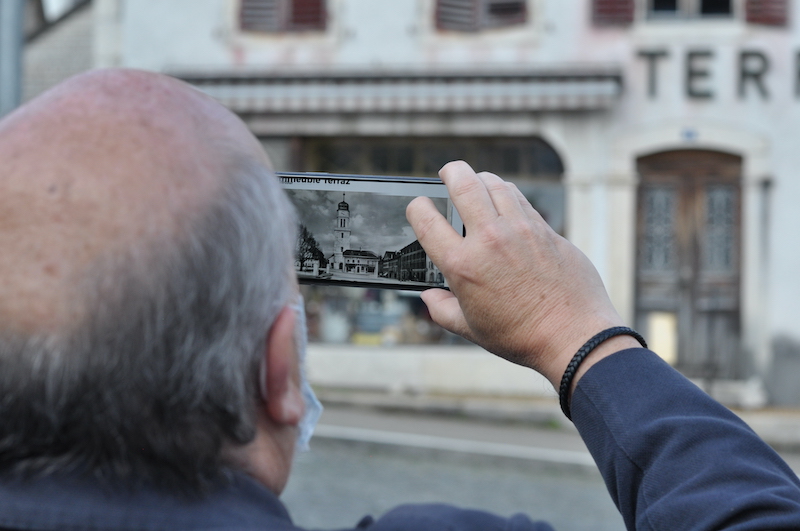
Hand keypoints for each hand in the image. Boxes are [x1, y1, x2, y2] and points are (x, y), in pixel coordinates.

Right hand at [406, 161, 630, 387]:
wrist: (573, 336)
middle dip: (450, 171)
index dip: (416, 208)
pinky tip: (505, 201)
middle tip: (448, 173)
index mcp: (463, 265)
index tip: (419, 208)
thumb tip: (429, 297)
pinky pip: (520, 199)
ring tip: (477, 184)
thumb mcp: (471, 329)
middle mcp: (490, 240)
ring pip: (495, 183)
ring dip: (480, 179)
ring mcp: (521, 230)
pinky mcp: (545, 229)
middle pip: (463, 182)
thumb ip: (442, 309)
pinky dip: (507, 194)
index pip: (426, 219)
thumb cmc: (522, 337)